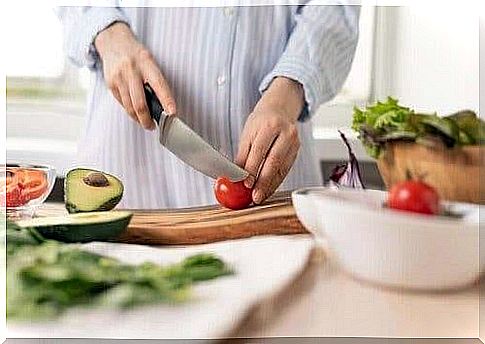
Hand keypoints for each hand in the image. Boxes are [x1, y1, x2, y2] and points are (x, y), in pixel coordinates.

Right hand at [94, 22, 175, 129]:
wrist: (113, 42)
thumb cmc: (137, 55)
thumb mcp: (150, 62)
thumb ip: (156, 81)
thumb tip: (163, 106)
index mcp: (146, 62)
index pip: (159, 85)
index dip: (167, 101)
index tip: (173, 113)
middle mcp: (131, 70)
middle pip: (140, 103)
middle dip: (147, 120)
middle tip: (153, 126)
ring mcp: (119, 77)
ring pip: (129, 107)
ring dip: (138, 119)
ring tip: (145, 122)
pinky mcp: (110, 84)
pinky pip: (122, 104)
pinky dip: (130, 110)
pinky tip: (134, 111)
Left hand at [236, 77, 304, 203]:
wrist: (280, 110)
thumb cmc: (261, 122)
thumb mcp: (248, 133)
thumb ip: (243, 155)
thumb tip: (236, 176)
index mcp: (270, 125)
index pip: (260, 150)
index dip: (253, 169)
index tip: (246, 184)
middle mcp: (286, 133)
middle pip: (274, 161)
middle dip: (263, 182)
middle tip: (255, 196)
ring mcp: (294, 142)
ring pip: (282, 169)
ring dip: (270, 185)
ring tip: (260, 197)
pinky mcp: (297, 151)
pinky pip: (286, 170)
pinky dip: (276, 182)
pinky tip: (268, 189)